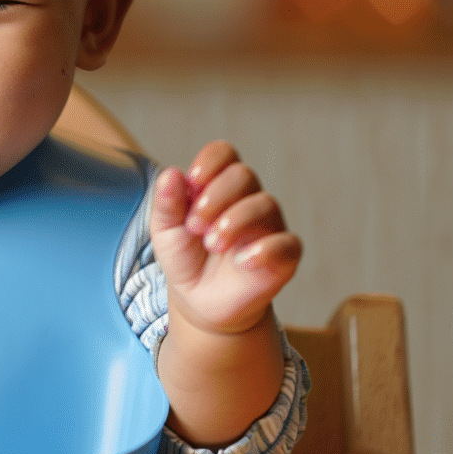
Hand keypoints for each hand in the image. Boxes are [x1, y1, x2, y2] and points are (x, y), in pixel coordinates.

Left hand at [150, 140, 300, 335]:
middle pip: (243, 175)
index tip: (192, 182)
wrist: (199, 299)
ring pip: (265, 203)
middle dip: (215, 197)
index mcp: (217, 186)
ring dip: (234, 221)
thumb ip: (166, 203)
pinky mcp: (283, 255)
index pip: (224, 153)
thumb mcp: (165, 231)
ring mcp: (268, 225)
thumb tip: (171, 173)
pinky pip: (287, 243)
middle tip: (194, 227)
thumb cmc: (185, 257)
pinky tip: (242, 261)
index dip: (210, 161)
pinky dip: (265, 249)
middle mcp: (247, 199)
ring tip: (211, 244)